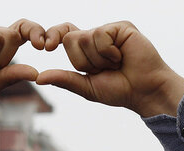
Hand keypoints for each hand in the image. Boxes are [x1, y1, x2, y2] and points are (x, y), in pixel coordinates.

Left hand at [36, 21, 183, 116]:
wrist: (144, 91)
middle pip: (69, 38)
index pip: (63, 34)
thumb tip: (39, 78)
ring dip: (98, 59)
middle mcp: (96, 36)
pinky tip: (121, 56)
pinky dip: (108, 52)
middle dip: (82, 61)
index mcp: (86, 49)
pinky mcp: (121, 27)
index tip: (45, 47)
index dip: (53, 36)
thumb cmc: (119, 90)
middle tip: (102, 69)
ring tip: (115, 64)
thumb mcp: (86, 87)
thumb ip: (64, 79)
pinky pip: (100, 35)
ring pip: (84, 38)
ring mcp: (109, 30)